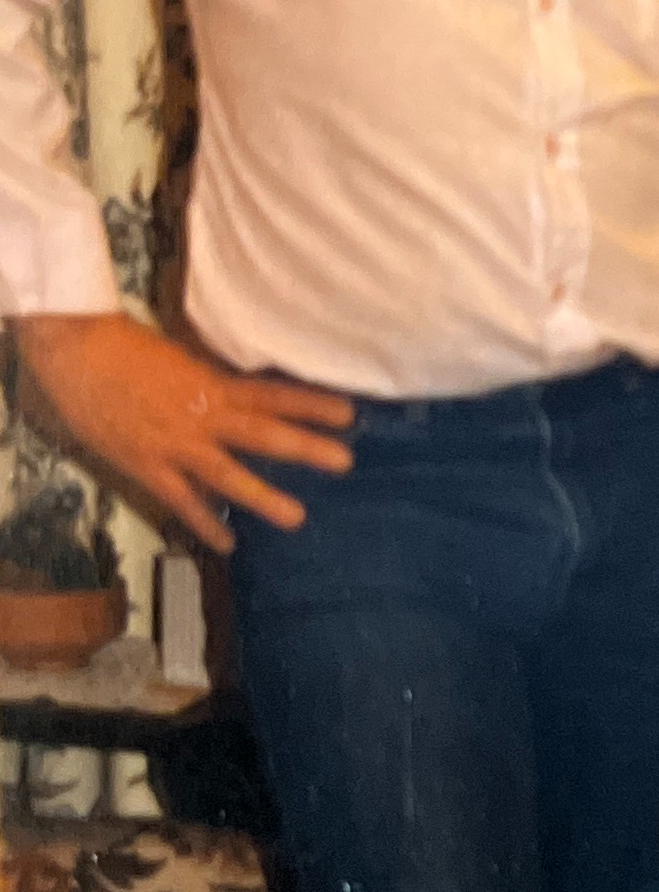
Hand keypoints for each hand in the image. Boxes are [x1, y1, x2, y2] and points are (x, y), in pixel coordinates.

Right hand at [11, 310, 353, 552]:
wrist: (75, 351)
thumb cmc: (126, 347)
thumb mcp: (182, 358)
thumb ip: (212, 380)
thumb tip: (241, 391)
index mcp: (212, 384)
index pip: (272, 393)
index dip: (311, 403)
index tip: (349, 413)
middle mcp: (202, 416)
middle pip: (262, 432)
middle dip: (305, 447)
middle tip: (345, 462)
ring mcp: (175, 444)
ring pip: (227, 473)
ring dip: (262, 496)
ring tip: (296, 518)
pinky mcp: (146, 465)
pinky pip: (180, 500)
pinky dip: (204, 522)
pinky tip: (227, 544)